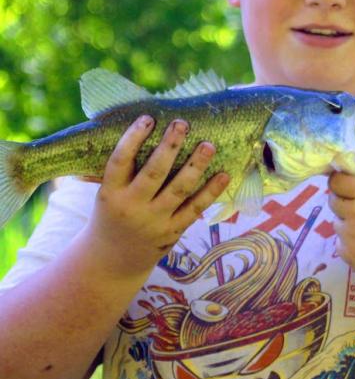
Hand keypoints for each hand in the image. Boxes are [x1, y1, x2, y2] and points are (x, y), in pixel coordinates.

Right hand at [84, 115, 229, 276]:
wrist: (112, 260)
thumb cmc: (113, 214)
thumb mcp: (106, 194)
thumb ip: (121, 170)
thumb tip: (137, 128)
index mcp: (110, 194)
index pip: (120, 162)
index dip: (132, 138)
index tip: (148, 118)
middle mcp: (132, 207)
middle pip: (154, 173)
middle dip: (169, 146)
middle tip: (182, 123)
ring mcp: (154, 221)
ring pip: (179, 189)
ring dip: (196, 165)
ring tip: (208, 145)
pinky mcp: (173, 231)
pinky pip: (195, 208)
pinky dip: (211, 191)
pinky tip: (224, 174)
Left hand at [328, 166, 354, 292]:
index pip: (337, 180)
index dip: (343, 181)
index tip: (351, 184)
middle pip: (334, 200)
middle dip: (346, 200)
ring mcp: (351, 239)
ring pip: (338, 222)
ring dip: (349, 222)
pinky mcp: (351, 259)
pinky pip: (341, 243)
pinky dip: (351, 242)